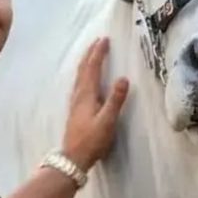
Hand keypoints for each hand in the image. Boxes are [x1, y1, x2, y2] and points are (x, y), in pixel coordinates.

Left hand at [62, 37, 129, 171]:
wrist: (73, 158)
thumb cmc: (92, 140)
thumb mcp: (107, 121)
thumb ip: (115, 100)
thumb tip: (124, 78)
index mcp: (86, 95)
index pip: (92, 68)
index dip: (98, 53)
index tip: (105, 40)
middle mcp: (79, 95)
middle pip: (83, 69)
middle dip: (91, 54)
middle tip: (98, 41)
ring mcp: (75, 102)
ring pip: (80, 76)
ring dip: (86, 62)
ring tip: (92, 54)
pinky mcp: (76, 109)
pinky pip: (80, 83)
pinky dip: (84, 74)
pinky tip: (85, 79)